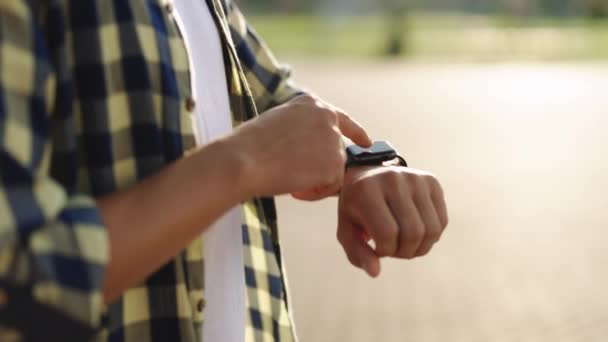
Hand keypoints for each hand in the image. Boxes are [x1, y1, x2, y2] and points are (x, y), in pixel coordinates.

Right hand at [227, 95, 371, 197]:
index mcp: (311, 105)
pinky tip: (294, 189)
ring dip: (316, 181)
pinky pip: (332, 186)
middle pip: (338, 150)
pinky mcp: (335, 163)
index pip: (341, 119)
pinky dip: (315, 193)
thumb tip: (313, 151)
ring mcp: (333, 140)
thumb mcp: (277, 125)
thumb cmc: (248, 147)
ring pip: (335, 169)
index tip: (367, 143)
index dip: (356, 133)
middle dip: (323, 168)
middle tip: (297, 178)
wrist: (243, 160)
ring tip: (289, 182)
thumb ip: (301, 132)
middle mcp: (327, 117)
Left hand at [337, 165, 447, 276]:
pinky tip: (415, 231)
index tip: (377, 248)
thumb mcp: (347, 230)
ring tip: (404, 243)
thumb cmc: (356, 208)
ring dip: (419, 247)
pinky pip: (442, 221)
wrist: (368, 175)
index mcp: (366, 190)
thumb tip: (375, 273)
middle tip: (393, 249)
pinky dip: (431, 236)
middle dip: (404, 252)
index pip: (387, 233)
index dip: (385, 251)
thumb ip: (357, 253)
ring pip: (432, 230)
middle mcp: (393, 179)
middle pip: (413, 232)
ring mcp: (415, 178)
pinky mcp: (432, 181)